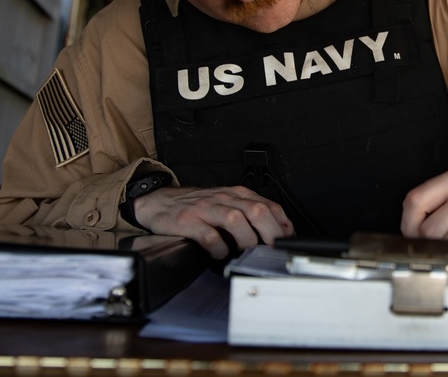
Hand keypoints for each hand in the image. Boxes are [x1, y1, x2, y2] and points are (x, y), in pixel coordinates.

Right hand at [131, 185, 294, 258]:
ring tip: (246, 252)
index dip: (282, 223)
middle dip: (270, 232)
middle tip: (272, 249)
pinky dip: (219, 248)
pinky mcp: (188, 221)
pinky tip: (221, 254)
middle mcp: (223, 198)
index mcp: (236, 194)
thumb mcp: (226, 202)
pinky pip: (209, 236)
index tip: (287, 238)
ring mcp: (206, 209)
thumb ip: (248, 212)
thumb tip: (277, 230)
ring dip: (246, 240)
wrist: (160, 201)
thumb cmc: (197, 205)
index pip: (267, 204)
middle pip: (256, 211)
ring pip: (235, 220)